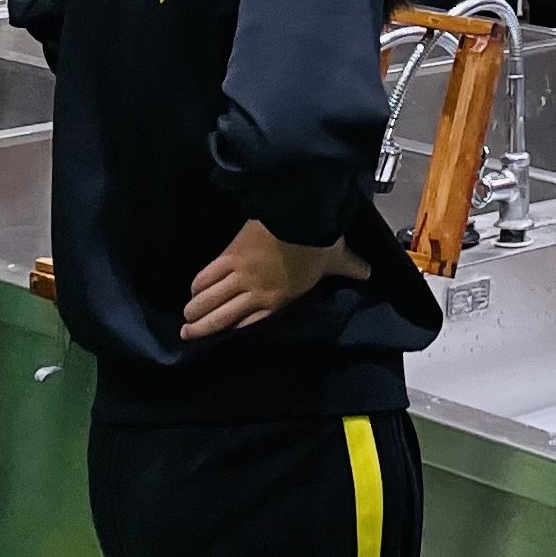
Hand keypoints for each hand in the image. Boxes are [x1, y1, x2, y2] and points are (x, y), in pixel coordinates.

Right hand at [182, 219, 368, 339]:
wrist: (300, 217)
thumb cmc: (319, 241)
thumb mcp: (338, 259)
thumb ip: (351, 269)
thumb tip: (369, 273)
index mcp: (279, 299)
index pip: (251, 323)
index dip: (234, 332)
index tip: (222, 339)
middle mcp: (256, 292)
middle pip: (223, 317)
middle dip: (205, 328)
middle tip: (188, 335)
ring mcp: (240, 275)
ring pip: (210, 299)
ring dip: (196, 310)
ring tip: (186, 319)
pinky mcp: (230, 255)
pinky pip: (208, 274)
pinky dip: (198, 283)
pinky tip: (191, 290)